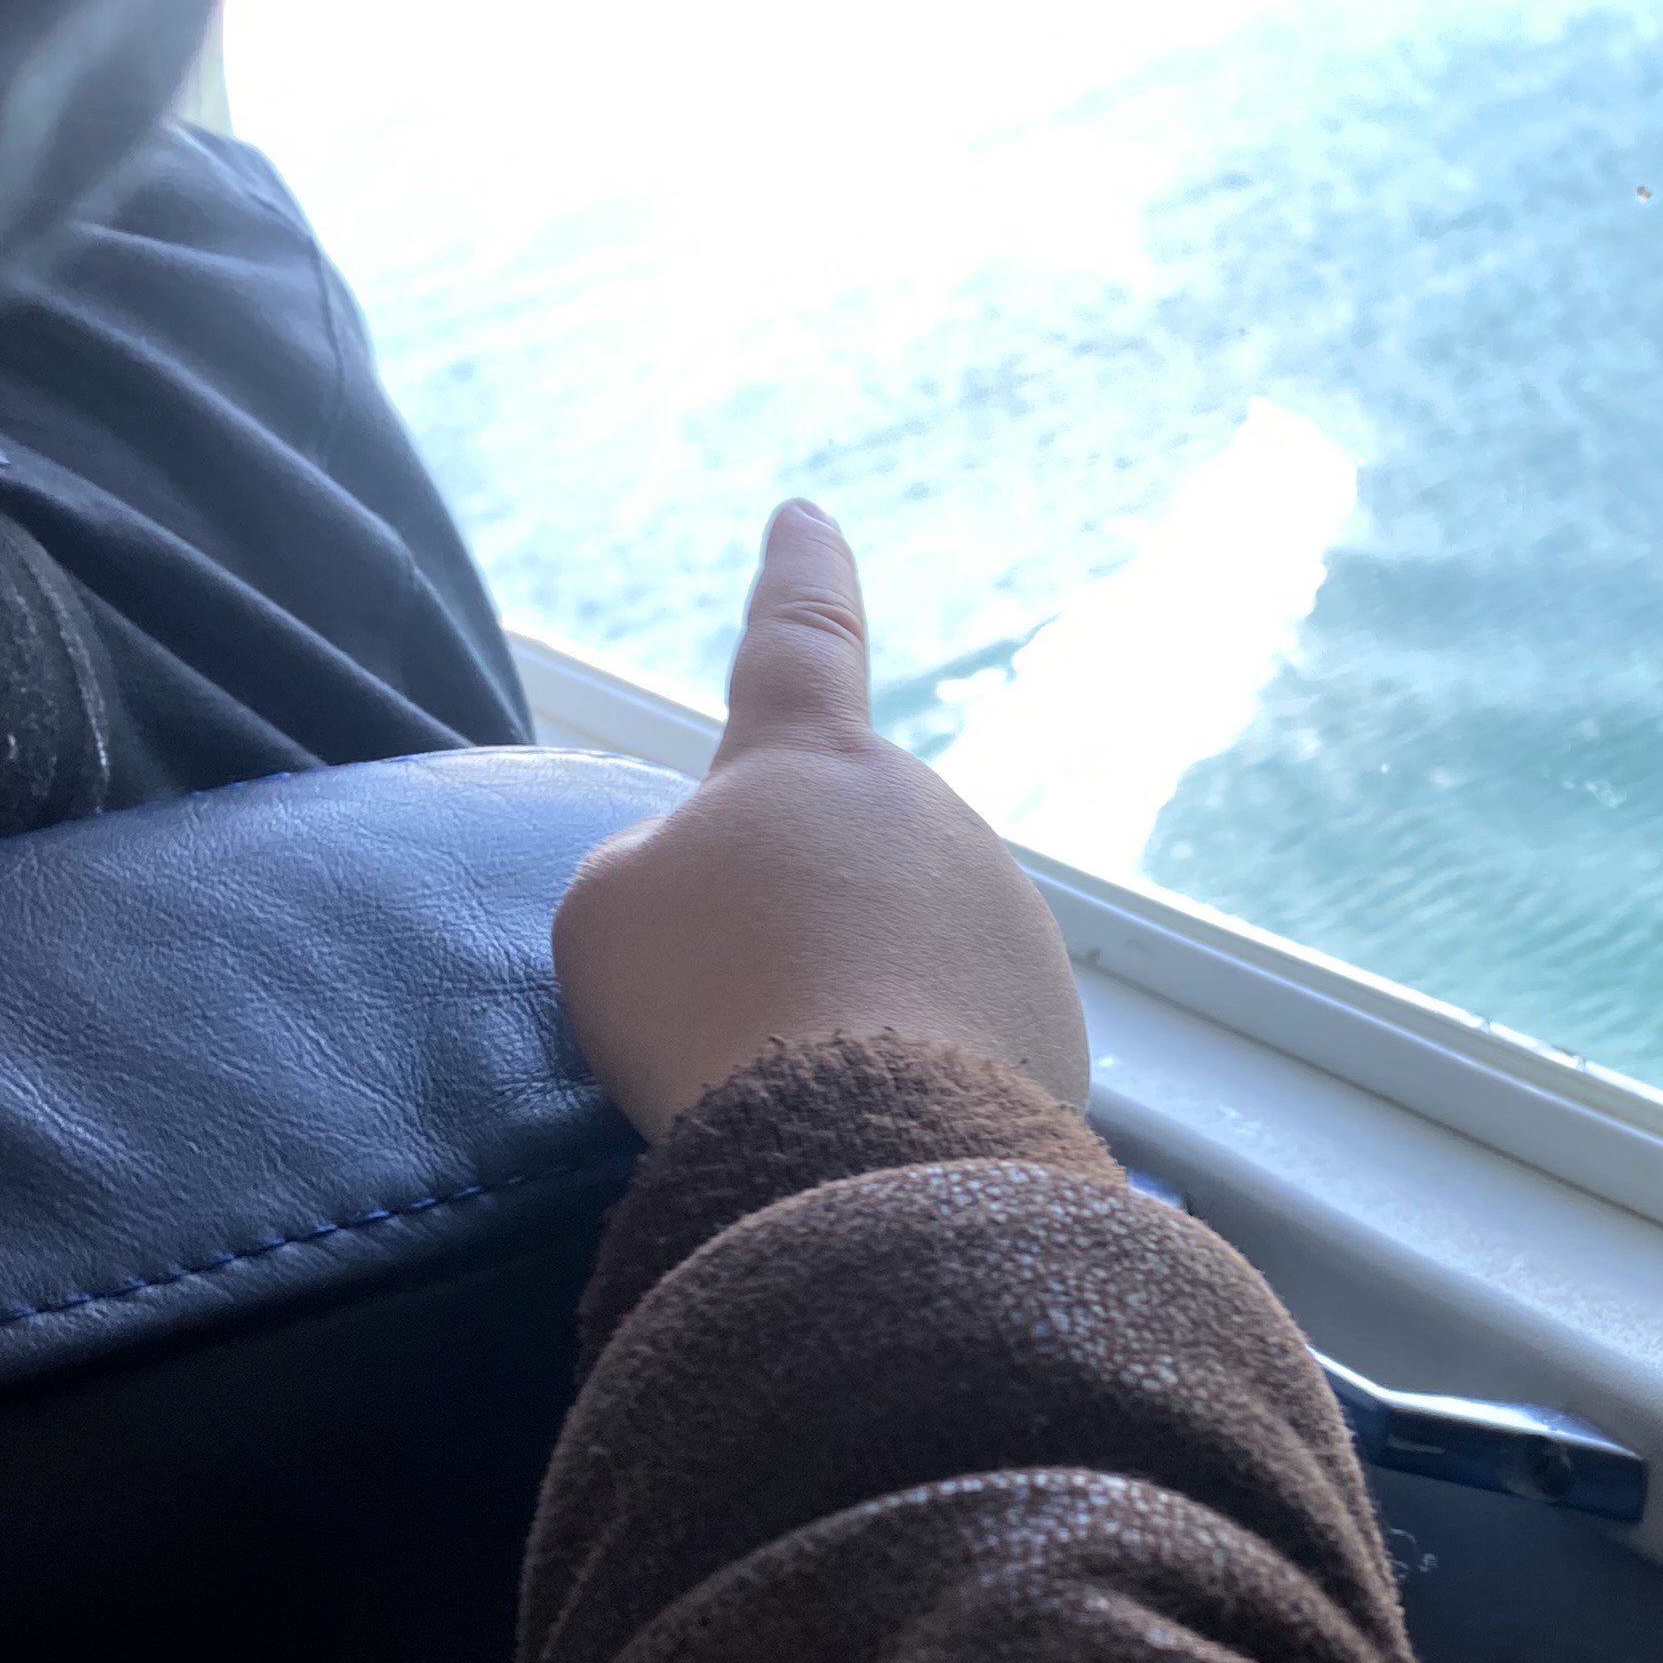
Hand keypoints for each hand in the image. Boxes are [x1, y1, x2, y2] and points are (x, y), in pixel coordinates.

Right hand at [553, 504, 1091, 1135]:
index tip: (807, 518)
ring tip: (803, 1082)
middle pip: (839, 856)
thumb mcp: (612, 912)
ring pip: (901, 953)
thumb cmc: (708, 1002)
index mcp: (813, 759)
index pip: (799, 638)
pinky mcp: (1050, 1019)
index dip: (795, 577)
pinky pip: (953, 1039)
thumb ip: (656, 870)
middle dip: (795, 922)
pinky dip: (910, 1076)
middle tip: (736, 1012)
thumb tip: (723, 898)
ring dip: (852, 1006)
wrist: (859, 1143)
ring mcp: (1003, 913)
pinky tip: (871, 1125)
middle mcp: (929, 813)